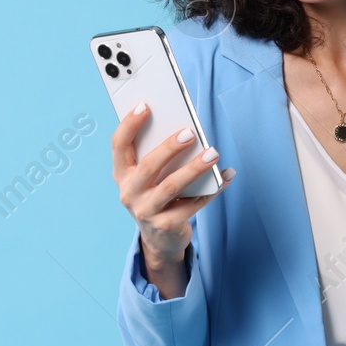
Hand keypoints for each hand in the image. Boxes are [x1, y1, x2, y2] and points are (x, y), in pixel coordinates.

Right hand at [112, 104, 234, 276]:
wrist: (159, 240)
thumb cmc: (156, 196)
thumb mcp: (147, 178)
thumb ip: (156, 156)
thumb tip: (184, 130)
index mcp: (122, 175)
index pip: (119, 145)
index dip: (129, 124)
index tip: (145, 105)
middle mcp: (130, 193)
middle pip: (149, 166)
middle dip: (169, 147)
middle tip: (189, 132)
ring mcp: (147, 211)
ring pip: (172, 186)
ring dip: (194, 168)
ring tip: (213, 153)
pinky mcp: (167, 225)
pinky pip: (194, 204)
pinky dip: (213, 189)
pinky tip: (227, 175)